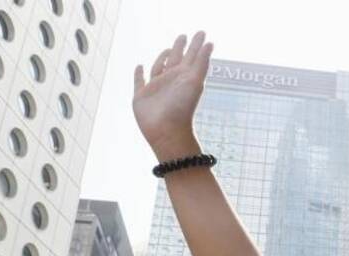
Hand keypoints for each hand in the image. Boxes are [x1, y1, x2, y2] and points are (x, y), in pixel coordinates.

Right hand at [133, 32, 212, 160]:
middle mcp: (171, 80)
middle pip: (176, 59)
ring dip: (162, 59)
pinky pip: (139, 81)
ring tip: (167, 50)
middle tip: (183, 36)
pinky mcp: (141, 96)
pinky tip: (139, 66)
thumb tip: (210, 42)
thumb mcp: (194, 81)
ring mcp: (156, 88)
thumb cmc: (183, 106)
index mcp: (185, 76)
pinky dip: (138, 74)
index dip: (196, 44)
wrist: (167, 130)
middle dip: (179, 47)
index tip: (201, 33)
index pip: (192, 55)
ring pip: (159, 68)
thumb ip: (201, 62)